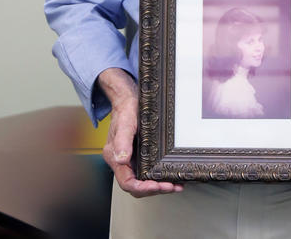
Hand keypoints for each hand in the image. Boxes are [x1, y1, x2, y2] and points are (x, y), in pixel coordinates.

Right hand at [98, 68, 183, 196]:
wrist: (129, 100)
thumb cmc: (126, 109)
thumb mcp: (125, 123)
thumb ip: (122, 141)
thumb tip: (121, 159)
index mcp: (114, 157)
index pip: (127, 182)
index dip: (142, 187)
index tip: (156, 185)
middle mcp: (122, 161)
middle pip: (136, 186)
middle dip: (154, 189)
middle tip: (171, 187)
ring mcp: (131, 160)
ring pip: (143, 181)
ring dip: (159, 186)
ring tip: (176, 186)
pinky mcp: (140, 157)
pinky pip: (148, 172)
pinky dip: (160, 178)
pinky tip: (172, 177)